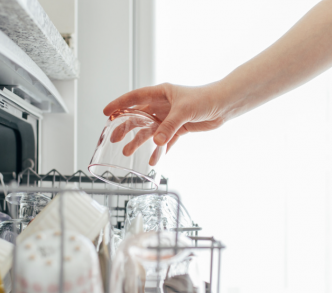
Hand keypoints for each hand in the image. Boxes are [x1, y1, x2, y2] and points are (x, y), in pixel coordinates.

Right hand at [103, 82, 229, 162]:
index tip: (107, 112)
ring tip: (127, 152)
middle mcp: (162, 105)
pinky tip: (153, 159)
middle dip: (126, 127)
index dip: (119, 104)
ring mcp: (169, 117)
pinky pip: (165, 141)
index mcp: (160, 93)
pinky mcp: (178, 128)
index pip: (134, 98)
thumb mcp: (184, 111)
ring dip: (139, 141)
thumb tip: (156, 142)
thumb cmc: (205, 98)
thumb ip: (169, 126)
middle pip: (138, 117)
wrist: (223, 105)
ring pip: (149, 131)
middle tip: (114, 138)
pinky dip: (159, 150)